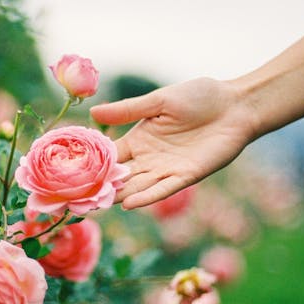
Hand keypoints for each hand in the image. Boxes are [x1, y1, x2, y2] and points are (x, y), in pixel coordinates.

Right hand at [91, 77, 254, 208]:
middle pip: (120, 177)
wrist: (235, 105)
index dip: (91, 166)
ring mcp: (167, 169)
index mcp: (139, 139)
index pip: (110, 157)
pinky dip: (147, 197)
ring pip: (138, 186)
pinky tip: (129, 203)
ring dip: (119, 196)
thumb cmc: (199, 97)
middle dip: (100, 188)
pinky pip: (164, 189)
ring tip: (97, 205)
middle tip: (75, 200)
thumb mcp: (159, 101)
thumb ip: (128, 110)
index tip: (68, 176)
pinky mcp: (187, 176)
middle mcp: (149, 158)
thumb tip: (92, 112)